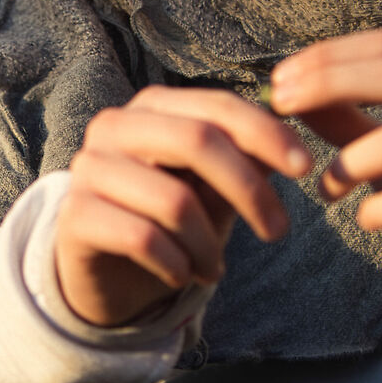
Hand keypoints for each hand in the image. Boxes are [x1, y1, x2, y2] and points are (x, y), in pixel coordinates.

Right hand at [55, 86, 312, 327]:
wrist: (107, 275)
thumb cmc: (170, 222)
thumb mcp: (215, 189)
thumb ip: (247, 162)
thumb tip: (295, 147)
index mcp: (153, 107)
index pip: (217, 106)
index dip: (266, 133)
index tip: (306, 168)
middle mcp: (114, 126)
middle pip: (196, 140)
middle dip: (248, 190)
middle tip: (278, 230)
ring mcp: (88, 169)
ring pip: (174, 200)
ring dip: (209, 245)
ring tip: (215, 269)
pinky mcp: (74, 216)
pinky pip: (143, 238)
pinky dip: (176, 264)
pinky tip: (182, 276)